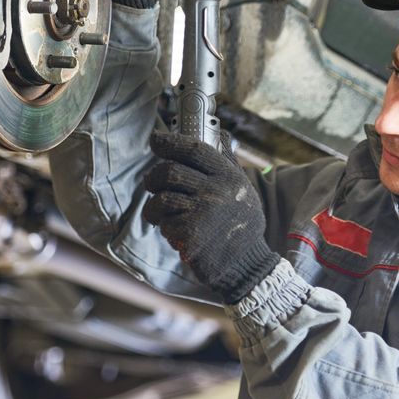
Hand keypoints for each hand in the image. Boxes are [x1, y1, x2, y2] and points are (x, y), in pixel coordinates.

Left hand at [143, 131, 279, 303]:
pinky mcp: (190, 235)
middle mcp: (216, 191)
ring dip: (155, 207)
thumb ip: (228, 163)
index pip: (194, 149)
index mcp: (228, 176)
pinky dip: (165, 229)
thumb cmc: (240, 225)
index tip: (156, 139)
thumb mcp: (243, 189)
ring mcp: (202, 213)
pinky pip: (164, 224)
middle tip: (152, 184)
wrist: (246, 264)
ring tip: (162, 214)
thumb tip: (219, 135)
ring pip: (161, 199)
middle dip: (153, 178)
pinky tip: (177, 233)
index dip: (170, 142)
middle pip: (169, 172)